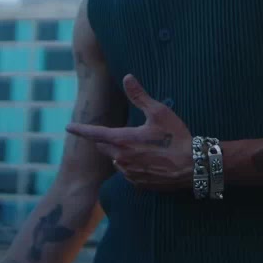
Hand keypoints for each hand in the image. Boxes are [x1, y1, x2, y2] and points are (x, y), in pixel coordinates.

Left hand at [66, 74, 193, 191]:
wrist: (193, 166)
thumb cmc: (177, 137)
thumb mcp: (160, 112)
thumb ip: (140, 96)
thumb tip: (128, 77)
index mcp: (124, 140)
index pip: (95, 134)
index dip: (81, 129)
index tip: (68, 127)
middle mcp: (122, 158)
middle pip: (105, 147)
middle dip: (106, 140)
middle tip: (122, 133)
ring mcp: (130, 173)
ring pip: (117, 160)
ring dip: (121, 153)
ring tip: (143, 147)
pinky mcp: (139, 184)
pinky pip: (128, 173)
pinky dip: (132, 165)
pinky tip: (149, 160)